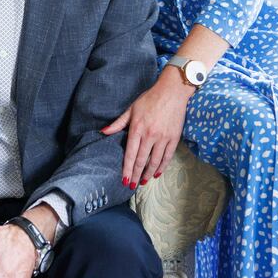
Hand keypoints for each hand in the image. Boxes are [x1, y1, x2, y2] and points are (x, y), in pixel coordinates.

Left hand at [101, 66, 189, 185]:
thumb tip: (103, 132)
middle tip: (131, 186)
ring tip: (143, 182)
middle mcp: (150, 135)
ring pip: (154, 161)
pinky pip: (167, 157)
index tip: (124, 179)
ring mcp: (163, 138)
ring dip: (148, 173)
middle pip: (141, 160)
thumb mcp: (131, 109)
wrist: (172, 92)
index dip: (126, 168)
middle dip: (135, 175)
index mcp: (137, 129)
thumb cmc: (150, 99)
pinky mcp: (174, 138)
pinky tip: (157, 173)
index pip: (130, 154)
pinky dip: (162, 167)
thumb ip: (118, 123)